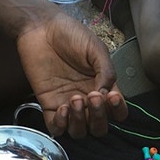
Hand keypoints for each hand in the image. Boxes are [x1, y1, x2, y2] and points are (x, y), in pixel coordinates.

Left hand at [17, 14, 127, 137]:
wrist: (41, 28)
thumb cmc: (70, 34)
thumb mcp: (96, 49)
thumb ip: (106, 71)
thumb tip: (106, 95)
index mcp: (102, 87)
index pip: (117, 112)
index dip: (117, 110)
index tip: (111, 96)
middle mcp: (87, 99)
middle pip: (99, 126)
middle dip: (98, 117)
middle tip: (92, 97)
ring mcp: (68, 104)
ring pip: (79, 131)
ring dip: (80, 121)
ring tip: (75, 99)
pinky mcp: (49, 105)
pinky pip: (57, 128)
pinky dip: (62, 124)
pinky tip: (63, 107)